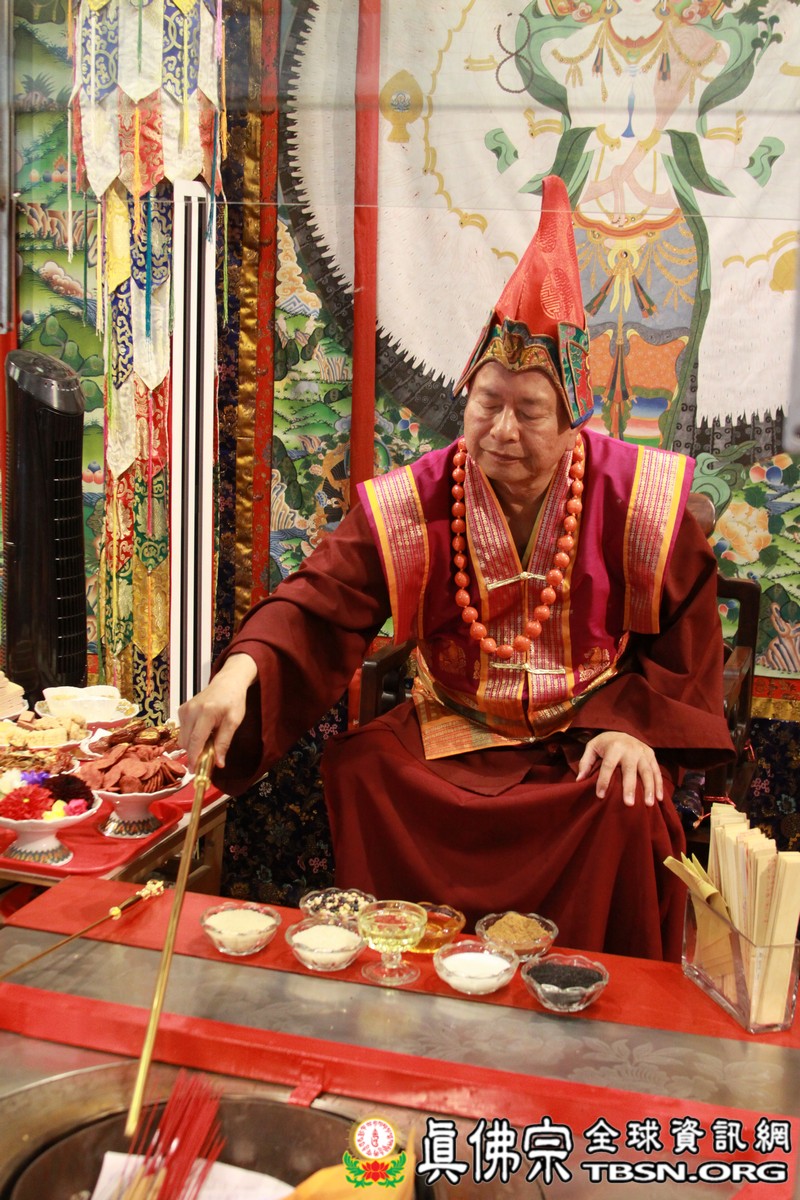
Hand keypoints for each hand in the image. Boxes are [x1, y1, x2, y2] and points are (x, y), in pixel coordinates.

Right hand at [177, 653, 257, 770]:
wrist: (227, 682)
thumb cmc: (233, 701)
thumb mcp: (234, 722)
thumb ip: (224, 742)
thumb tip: (219, 763)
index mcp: (206, 712)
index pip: (196, 740)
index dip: (195, 757)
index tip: (195, 771)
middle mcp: (191, 710)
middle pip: (186, 742)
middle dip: (194, 754)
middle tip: (206, 761)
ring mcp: (184, 709)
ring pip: (182, 738)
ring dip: (192, 746)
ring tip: (207, 743)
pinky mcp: (182, 710)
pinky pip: (182, 731)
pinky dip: (191, 737)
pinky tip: (202, 733)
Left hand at [575, 731, 662, 807]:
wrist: (623, 731)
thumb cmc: (605, 743)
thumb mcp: (592, 747)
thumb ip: (585, 762)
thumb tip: (579, 779)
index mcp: (614, 746)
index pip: (608, 766)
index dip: (603, 780)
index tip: (600, 795)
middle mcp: (630, 749)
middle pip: (630, 770)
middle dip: (630, 787)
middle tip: (629, 804)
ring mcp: (642, 752)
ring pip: (647, 771)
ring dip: (649, 788)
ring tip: (648, 804)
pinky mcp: (651, 754)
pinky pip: (656, 771)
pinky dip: (659, 785)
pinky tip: (659, 799)